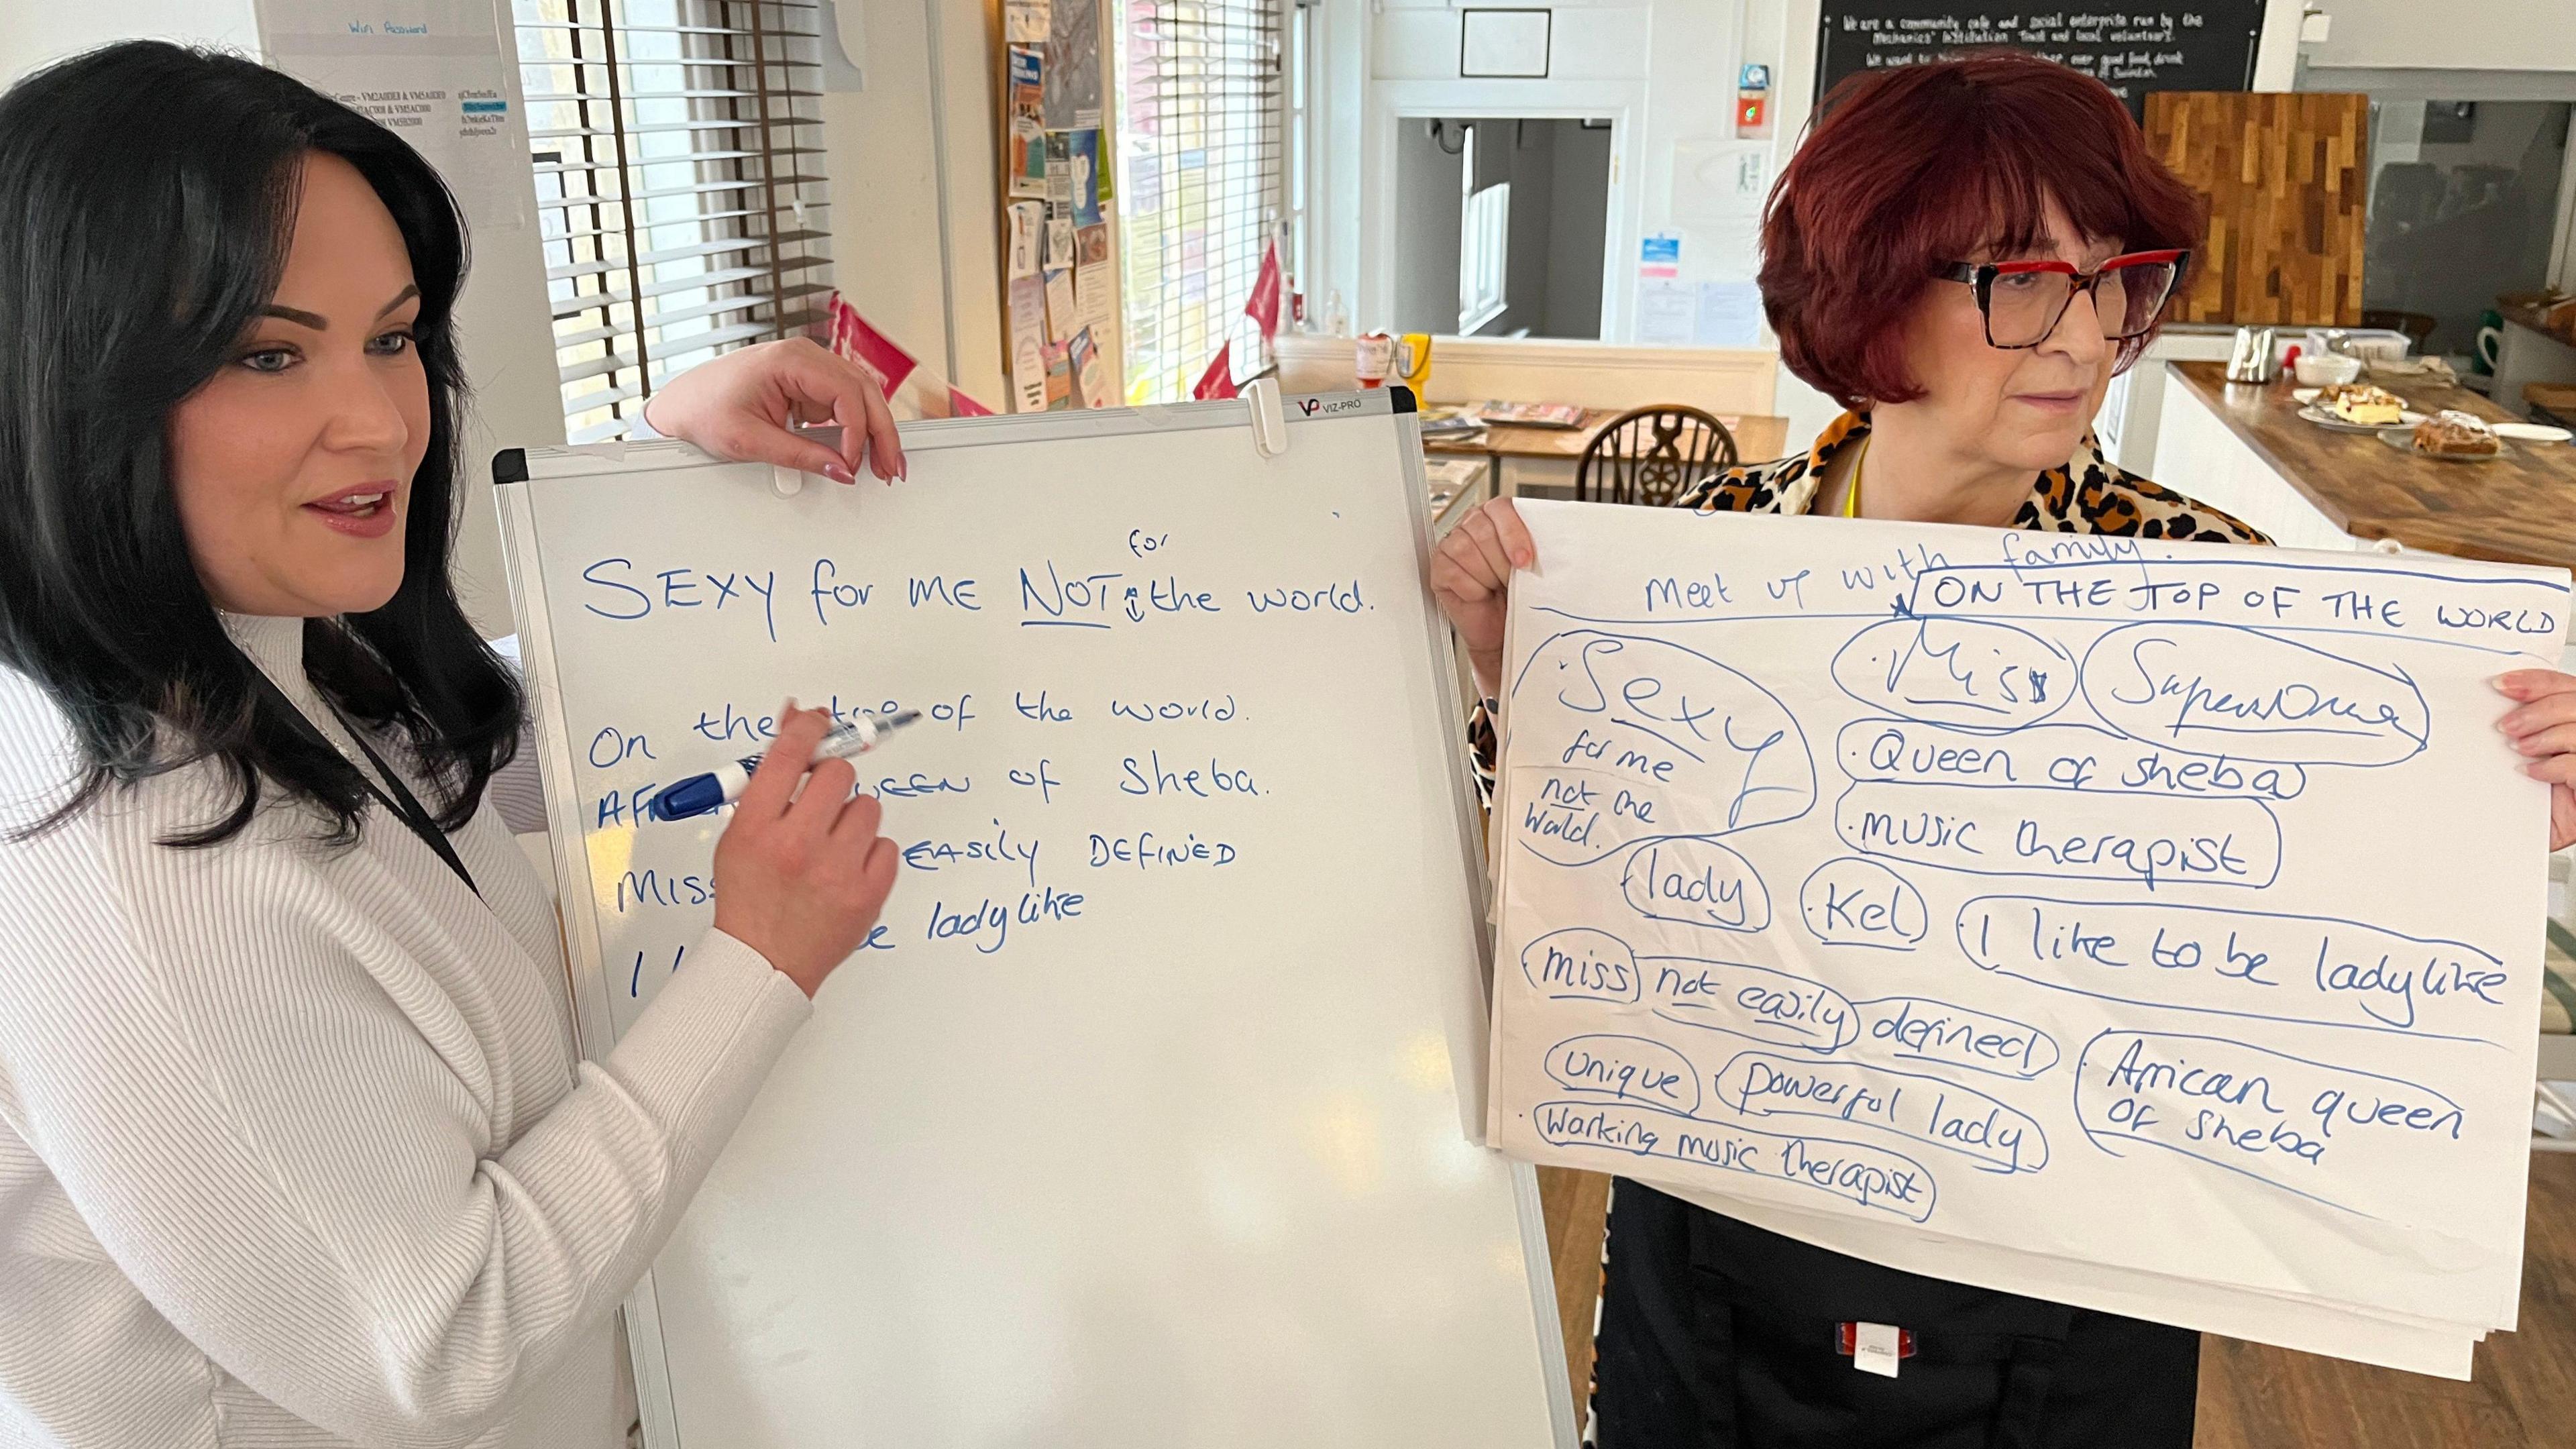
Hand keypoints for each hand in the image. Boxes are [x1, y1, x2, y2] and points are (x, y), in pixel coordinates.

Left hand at [641, 337, 906, 484]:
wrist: (680, 406)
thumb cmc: (703, 411)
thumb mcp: (750, 441)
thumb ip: (801, 456)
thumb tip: (841, 469)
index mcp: (788, 360)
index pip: (845, 392)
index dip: (858, 432)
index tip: (852, 463)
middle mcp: (803, 357)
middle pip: (863, 389)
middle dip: (882, 431)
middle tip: (893, 466)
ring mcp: (806, 368)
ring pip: (859, 395)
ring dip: (874, 429)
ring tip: (883, 463)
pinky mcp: (805, 384)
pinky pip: (842, 403)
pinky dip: (856, 426)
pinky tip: (862, 450)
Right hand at [711, 704, 901, 996]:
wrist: (763, 963)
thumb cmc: (750, 897)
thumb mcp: (740, 835)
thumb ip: (769, 780)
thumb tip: (799, 719)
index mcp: (756, 829)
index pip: (789, 755)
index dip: (808, 728)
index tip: (818, 721)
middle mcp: (797, 846)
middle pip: (838, 773)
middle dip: (831, 781)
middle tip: (820, 804)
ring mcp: (836, 872)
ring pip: (868, 807)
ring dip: (851, 820)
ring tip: (829, 848)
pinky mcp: (868, 895)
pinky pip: (887, 845)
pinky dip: (870, 854)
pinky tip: (846, 871)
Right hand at [1428, 497, 1534, 697]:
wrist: (1504, 630)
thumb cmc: (1519, 597)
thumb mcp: (1535, 568)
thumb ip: (1534, 548)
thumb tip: (1543, 545)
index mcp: (1499, 515)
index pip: (1501, 509)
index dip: (1513, 536)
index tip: (1524, 561)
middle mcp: (1474, 524)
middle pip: (1482, 532)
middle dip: (1501, 563)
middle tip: (1510, 581)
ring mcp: (1453, 544)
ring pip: (1466, 551)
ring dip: (1486, 577)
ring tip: (1495, 587)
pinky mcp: (1439, 566)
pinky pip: (1452, 571)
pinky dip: (1471, 589)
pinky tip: (1479, 594)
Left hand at [2497, 669, 2575, 850]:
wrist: (2532, 842)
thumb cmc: (2536, 800)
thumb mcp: (2527, 757)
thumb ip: (2524, 728)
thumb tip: (2497, 701)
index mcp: (2575, 722)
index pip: (2568, 686)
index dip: (2536, 681)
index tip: (2502, 685)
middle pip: (2575, 702)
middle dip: (2538, 710)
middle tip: (2506, 726)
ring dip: (2544, 736)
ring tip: (2520, 749)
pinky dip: (2553, 766)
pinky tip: (2533, 773)